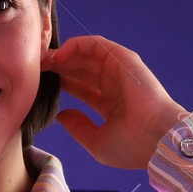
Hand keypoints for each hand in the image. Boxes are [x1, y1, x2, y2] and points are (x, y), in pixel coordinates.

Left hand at [39, 35, 187, 170]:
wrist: (155, 140)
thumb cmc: (131, 146)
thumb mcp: (96, 142)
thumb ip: (78, 127)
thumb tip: (61, 115)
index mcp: (111, 105)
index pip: (81, 88)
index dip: (62, 83)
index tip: (41, 83)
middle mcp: (115, 86)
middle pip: (81, 69)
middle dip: (59, 66)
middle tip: (37, 67)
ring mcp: (120, 71)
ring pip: (86, 55)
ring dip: (64, 54)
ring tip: (44, 59)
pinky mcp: (124, 60)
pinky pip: (97, 45)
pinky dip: (77, 45)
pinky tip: (60, 53)